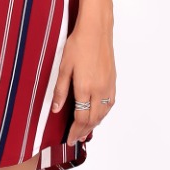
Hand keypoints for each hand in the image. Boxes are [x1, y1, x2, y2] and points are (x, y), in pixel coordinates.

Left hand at [50, 21, 116, 144]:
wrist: (96, 30)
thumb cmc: (78, 45)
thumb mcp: (63, 67)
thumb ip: (60, 90)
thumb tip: (56, 109)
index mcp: (85, 89)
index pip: (80, 118)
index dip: (74, 131)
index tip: (69, 140)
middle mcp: (99, 90)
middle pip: (93, 119)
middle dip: (84, 131)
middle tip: (76, 140)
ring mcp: (108, 86)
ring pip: (103, 113)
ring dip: (94, 124)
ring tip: (86, 131)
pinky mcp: (113, 80)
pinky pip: (110, 104)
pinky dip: (104, 114)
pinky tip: (98, 115)